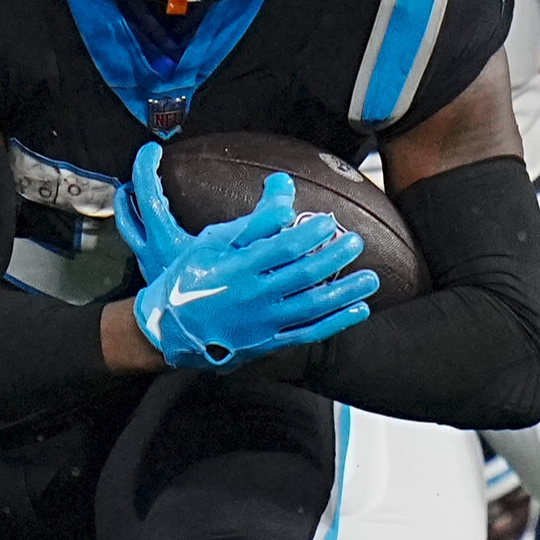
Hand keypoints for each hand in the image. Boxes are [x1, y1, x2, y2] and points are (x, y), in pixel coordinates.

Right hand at [121, 147, 376, 369]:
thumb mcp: (211, 243)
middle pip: (303, 275)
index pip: (282, 248)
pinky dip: (336, 322)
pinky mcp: (267, 344)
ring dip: (345, 292)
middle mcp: (253, 297)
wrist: (168, 329)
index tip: (327, 221)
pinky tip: (358, 309)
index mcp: (238, 268)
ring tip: (371, 278)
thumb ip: (251, 223)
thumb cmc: (190, 277)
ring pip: (312, 307)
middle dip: (334, 258)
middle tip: (355, 242)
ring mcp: (262, 324)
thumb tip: (283, 195)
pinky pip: (308, 333)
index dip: (309, 233)